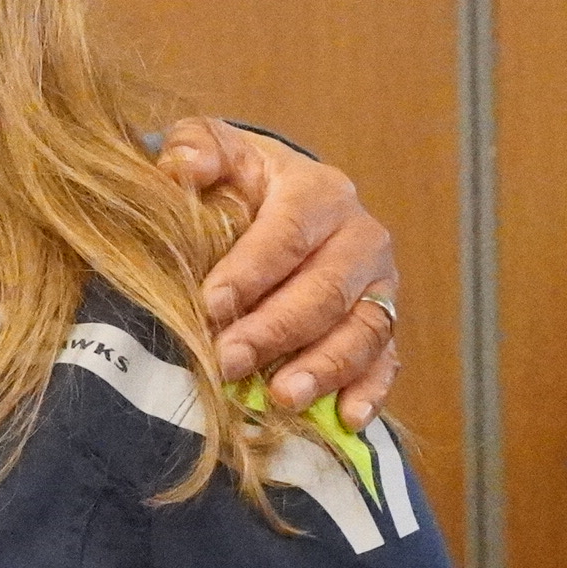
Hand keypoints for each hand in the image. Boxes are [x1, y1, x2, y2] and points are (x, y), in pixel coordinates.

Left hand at [158, 118, 400, 427]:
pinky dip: (369, 391)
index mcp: (320, 192)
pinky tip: (346, 419)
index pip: (287, 235)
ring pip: (362, 330)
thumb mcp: (216, 151)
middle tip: (228, 362)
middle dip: (275, 330)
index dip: (250, 273)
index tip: (209, 306)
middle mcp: (360, 238)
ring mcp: (378, 285)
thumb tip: (180, 167)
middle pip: (325, 290)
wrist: (280, 201)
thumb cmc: (241, 181)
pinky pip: (385, 360)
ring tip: (282, 397)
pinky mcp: (383, 324)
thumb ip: (196, 148)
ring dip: (324, 367)